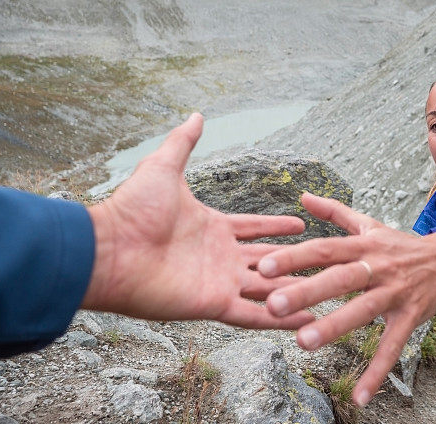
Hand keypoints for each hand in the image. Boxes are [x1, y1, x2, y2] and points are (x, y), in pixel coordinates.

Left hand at [82, 113, 312, 329]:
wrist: (110, 249)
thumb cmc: (133, 209)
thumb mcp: (164, 167)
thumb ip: (183, 142)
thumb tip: (196, 115)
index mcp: (213, 228)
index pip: (253, 228)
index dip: (276, 226)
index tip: (301, 223)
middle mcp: (220, 257)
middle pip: (267, 259)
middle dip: (294, 260)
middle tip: (324, 259)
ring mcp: (219, 281)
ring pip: (267, 288)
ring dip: (294, 291)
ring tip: (325, 293)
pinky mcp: (214, 303)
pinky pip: (253, 315)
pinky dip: (279, 321)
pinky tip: (304, 319)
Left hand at [258, 192, 435, 405]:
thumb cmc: (399, 245)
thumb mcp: (369, 224)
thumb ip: (335, 211)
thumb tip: (302, 196)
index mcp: (363, 245)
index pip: (325, 248)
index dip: (295, 257)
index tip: (264, 267)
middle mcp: (377, 267)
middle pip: (340, 278)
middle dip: (306, 291)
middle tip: (272, 305)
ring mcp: (395, 292)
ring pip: (363, 310)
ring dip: (334, 327)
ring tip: (302, 343)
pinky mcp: (410, 317)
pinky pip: (392, 347)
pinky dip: (376, 372)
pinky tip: (358, 396)